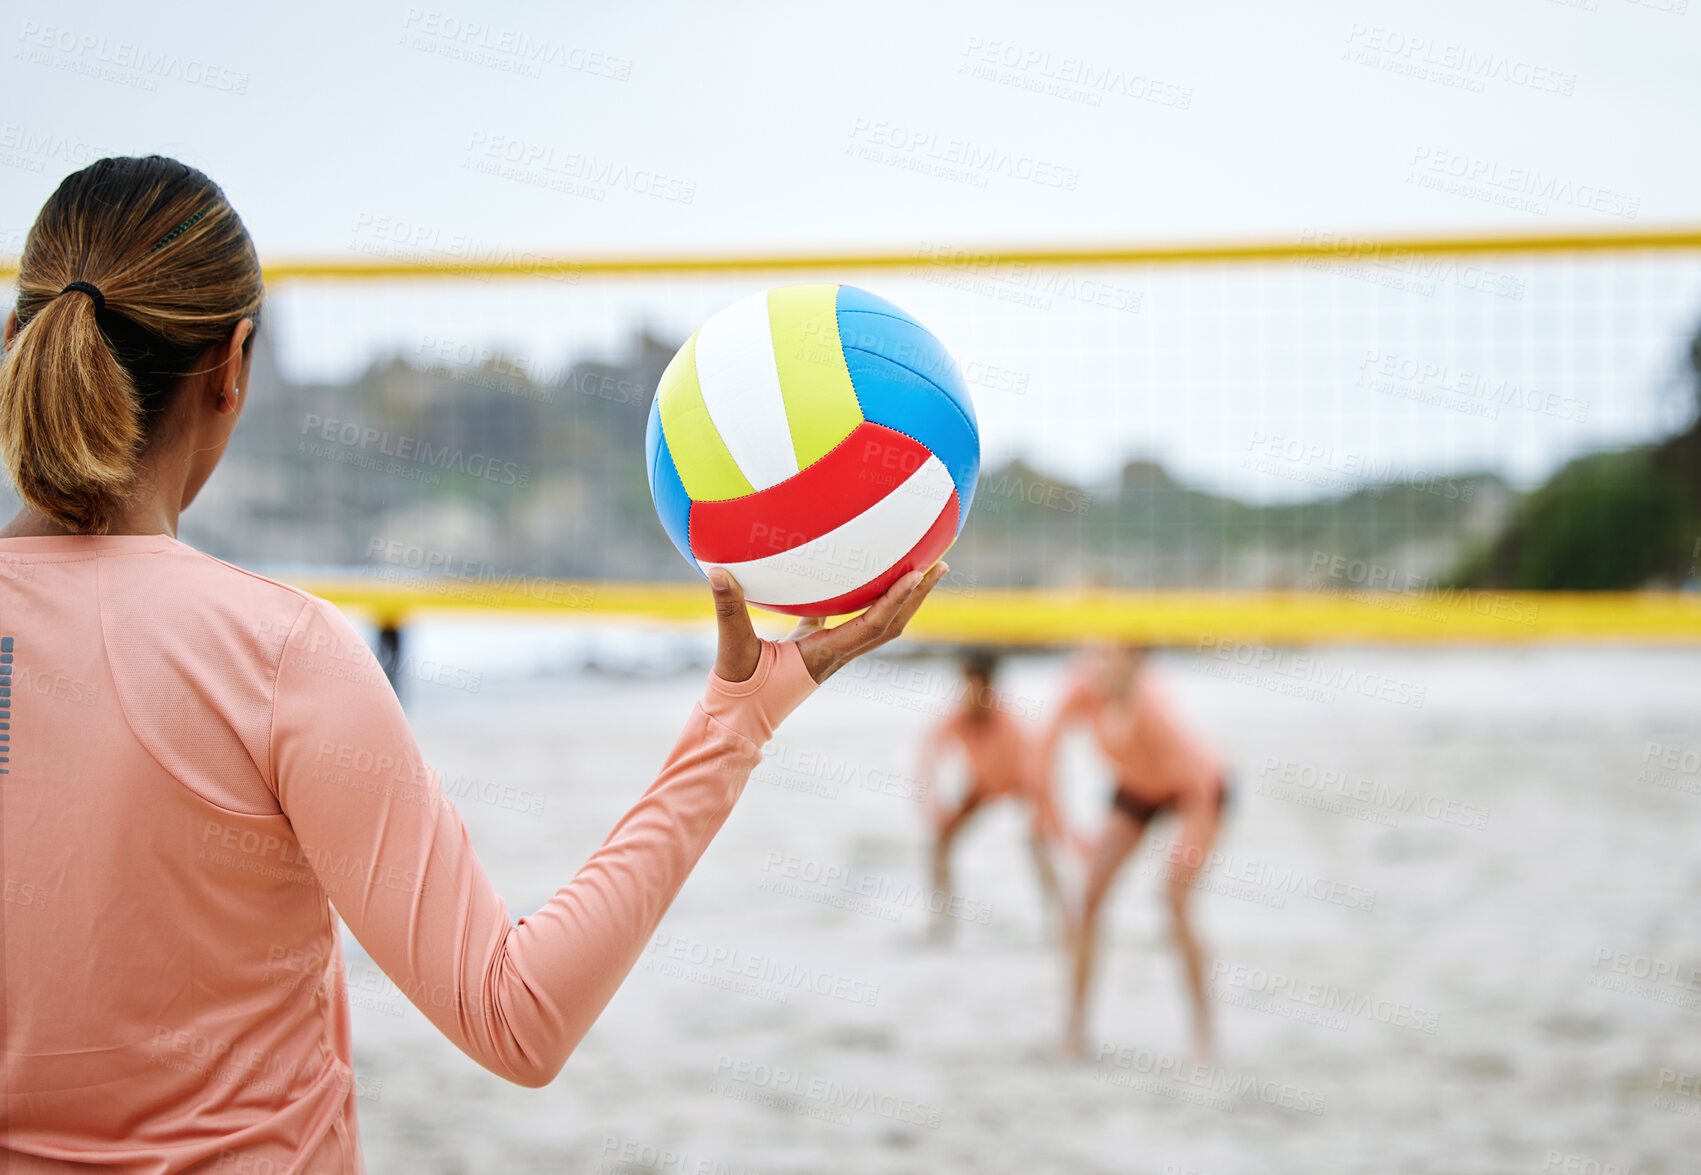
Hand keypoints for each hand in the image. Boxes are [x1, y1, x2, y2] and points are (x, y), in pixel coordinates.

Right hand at [710, 562, 946, 684]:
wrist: (737, 722)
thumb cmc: (738, 691)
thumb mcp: (732, 647)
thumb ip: (726, 609)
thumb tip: (715, 571)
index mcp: (825, 655)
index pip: (873, 626)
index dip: (896, 600)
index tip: (917, 573)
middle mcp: (836, 655)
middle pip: (891, 625)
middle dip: (917, 596)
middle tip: (939, 564)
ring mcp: (829, 653)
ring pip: (877, 625)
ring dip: (901, 599)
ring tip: (917, 569)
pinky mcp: (814, 648)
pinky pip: (849, 619)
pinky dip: (864, 599)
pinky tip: (861, 574)